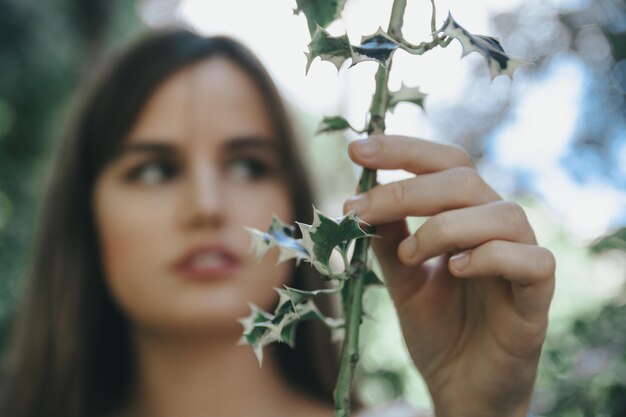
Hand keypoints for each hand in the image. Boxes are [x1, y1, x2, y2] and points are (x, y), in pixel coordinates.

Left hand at [343, 135, 554, 416]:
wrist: (461, 387)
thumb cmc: (437, 328)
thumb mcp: (401, 279)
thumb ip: (388, 240)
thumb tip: (360, 196)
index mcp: (464, 216)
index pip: (442, 164)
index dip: (403, 150)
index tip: (356, 150)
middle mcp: (495, 228)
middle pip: (465, 179)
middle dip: (407, 189)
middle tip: (360, 209)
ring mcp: (521, 259)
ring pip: (501, 213)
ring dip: (444, 226)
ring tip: (408, 256)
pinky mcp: (536, 296)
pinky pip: (532, 261)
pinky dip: (491, 257)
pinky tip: (456, 271)